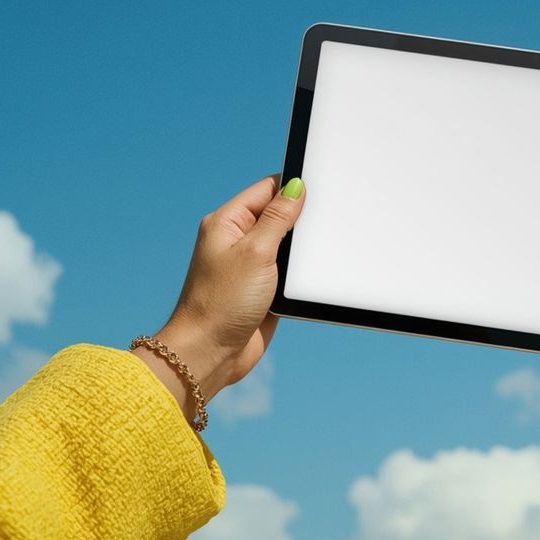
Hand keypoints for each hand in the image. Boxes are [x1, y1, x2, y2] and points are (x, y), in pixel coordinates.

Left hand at [132, 174, 305, 420]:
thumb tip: (296, 187)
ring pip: (288, 244)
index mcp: (228, 222)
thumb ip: (278, 217)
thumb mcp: (256, 251)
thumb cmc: (223, 302)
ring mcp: (252, 265)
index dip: (294, 187)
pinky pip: (290, 271)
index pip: (267, 189)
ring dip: (304, 248)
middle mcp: (239, 240)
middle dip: (303, 218)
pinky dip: (303, 272)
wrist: (211, 353)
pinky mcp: (265, 289)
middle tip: (328, 220)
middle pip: (280, 215)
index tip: (323, 189)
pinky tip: (316, 274)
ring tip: (322, 249)